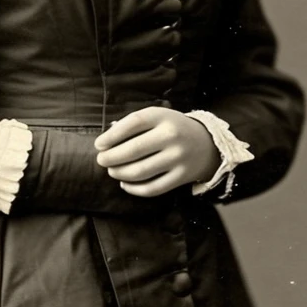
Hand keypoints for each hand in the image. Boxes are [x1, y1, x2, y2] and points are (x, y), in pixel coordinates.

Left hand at [94, 107, 219, 196]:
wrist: (207, 144)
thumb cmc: (172, 128)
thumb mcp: (157, 117)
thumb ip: (133, 125)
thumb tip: (106, 142)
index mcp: (163, 117)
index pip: (133, 124)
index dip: (111, 135)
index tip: (98, 144)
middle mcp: (171, 136)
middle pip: (133, 150)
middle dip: (111, 157)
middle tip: (102, 160)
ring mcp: (178, 158)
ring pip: (140, 171)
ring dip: (120, 173)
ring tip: (112, 171)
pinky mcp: (181, 177)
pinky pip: (153, 188)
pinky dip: (134, 189)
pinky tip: (125, 184)